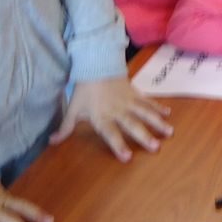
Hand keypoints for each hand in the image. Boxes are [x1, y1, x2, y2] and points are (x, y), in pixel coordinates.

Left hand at [49, 77, 172, 162]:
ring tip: (169, 132)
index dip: (118, 145)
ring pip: (145, 112)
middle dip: (144, 136)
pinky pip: (147, 101)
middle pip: (132, 124)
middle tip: (156, 147)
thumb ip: (66, 127)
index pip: (110, 133)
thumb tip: (51, 142)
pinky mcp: (135, 93)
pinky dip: (157, 107)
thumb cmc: (85, 90)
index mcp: (102, 117)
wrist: (96, 63)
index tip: (128, 157)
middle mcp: (118, 110)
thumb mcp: (74, 109)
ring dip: (157, 122)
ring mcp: (128, 101)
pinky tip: (168, 113)